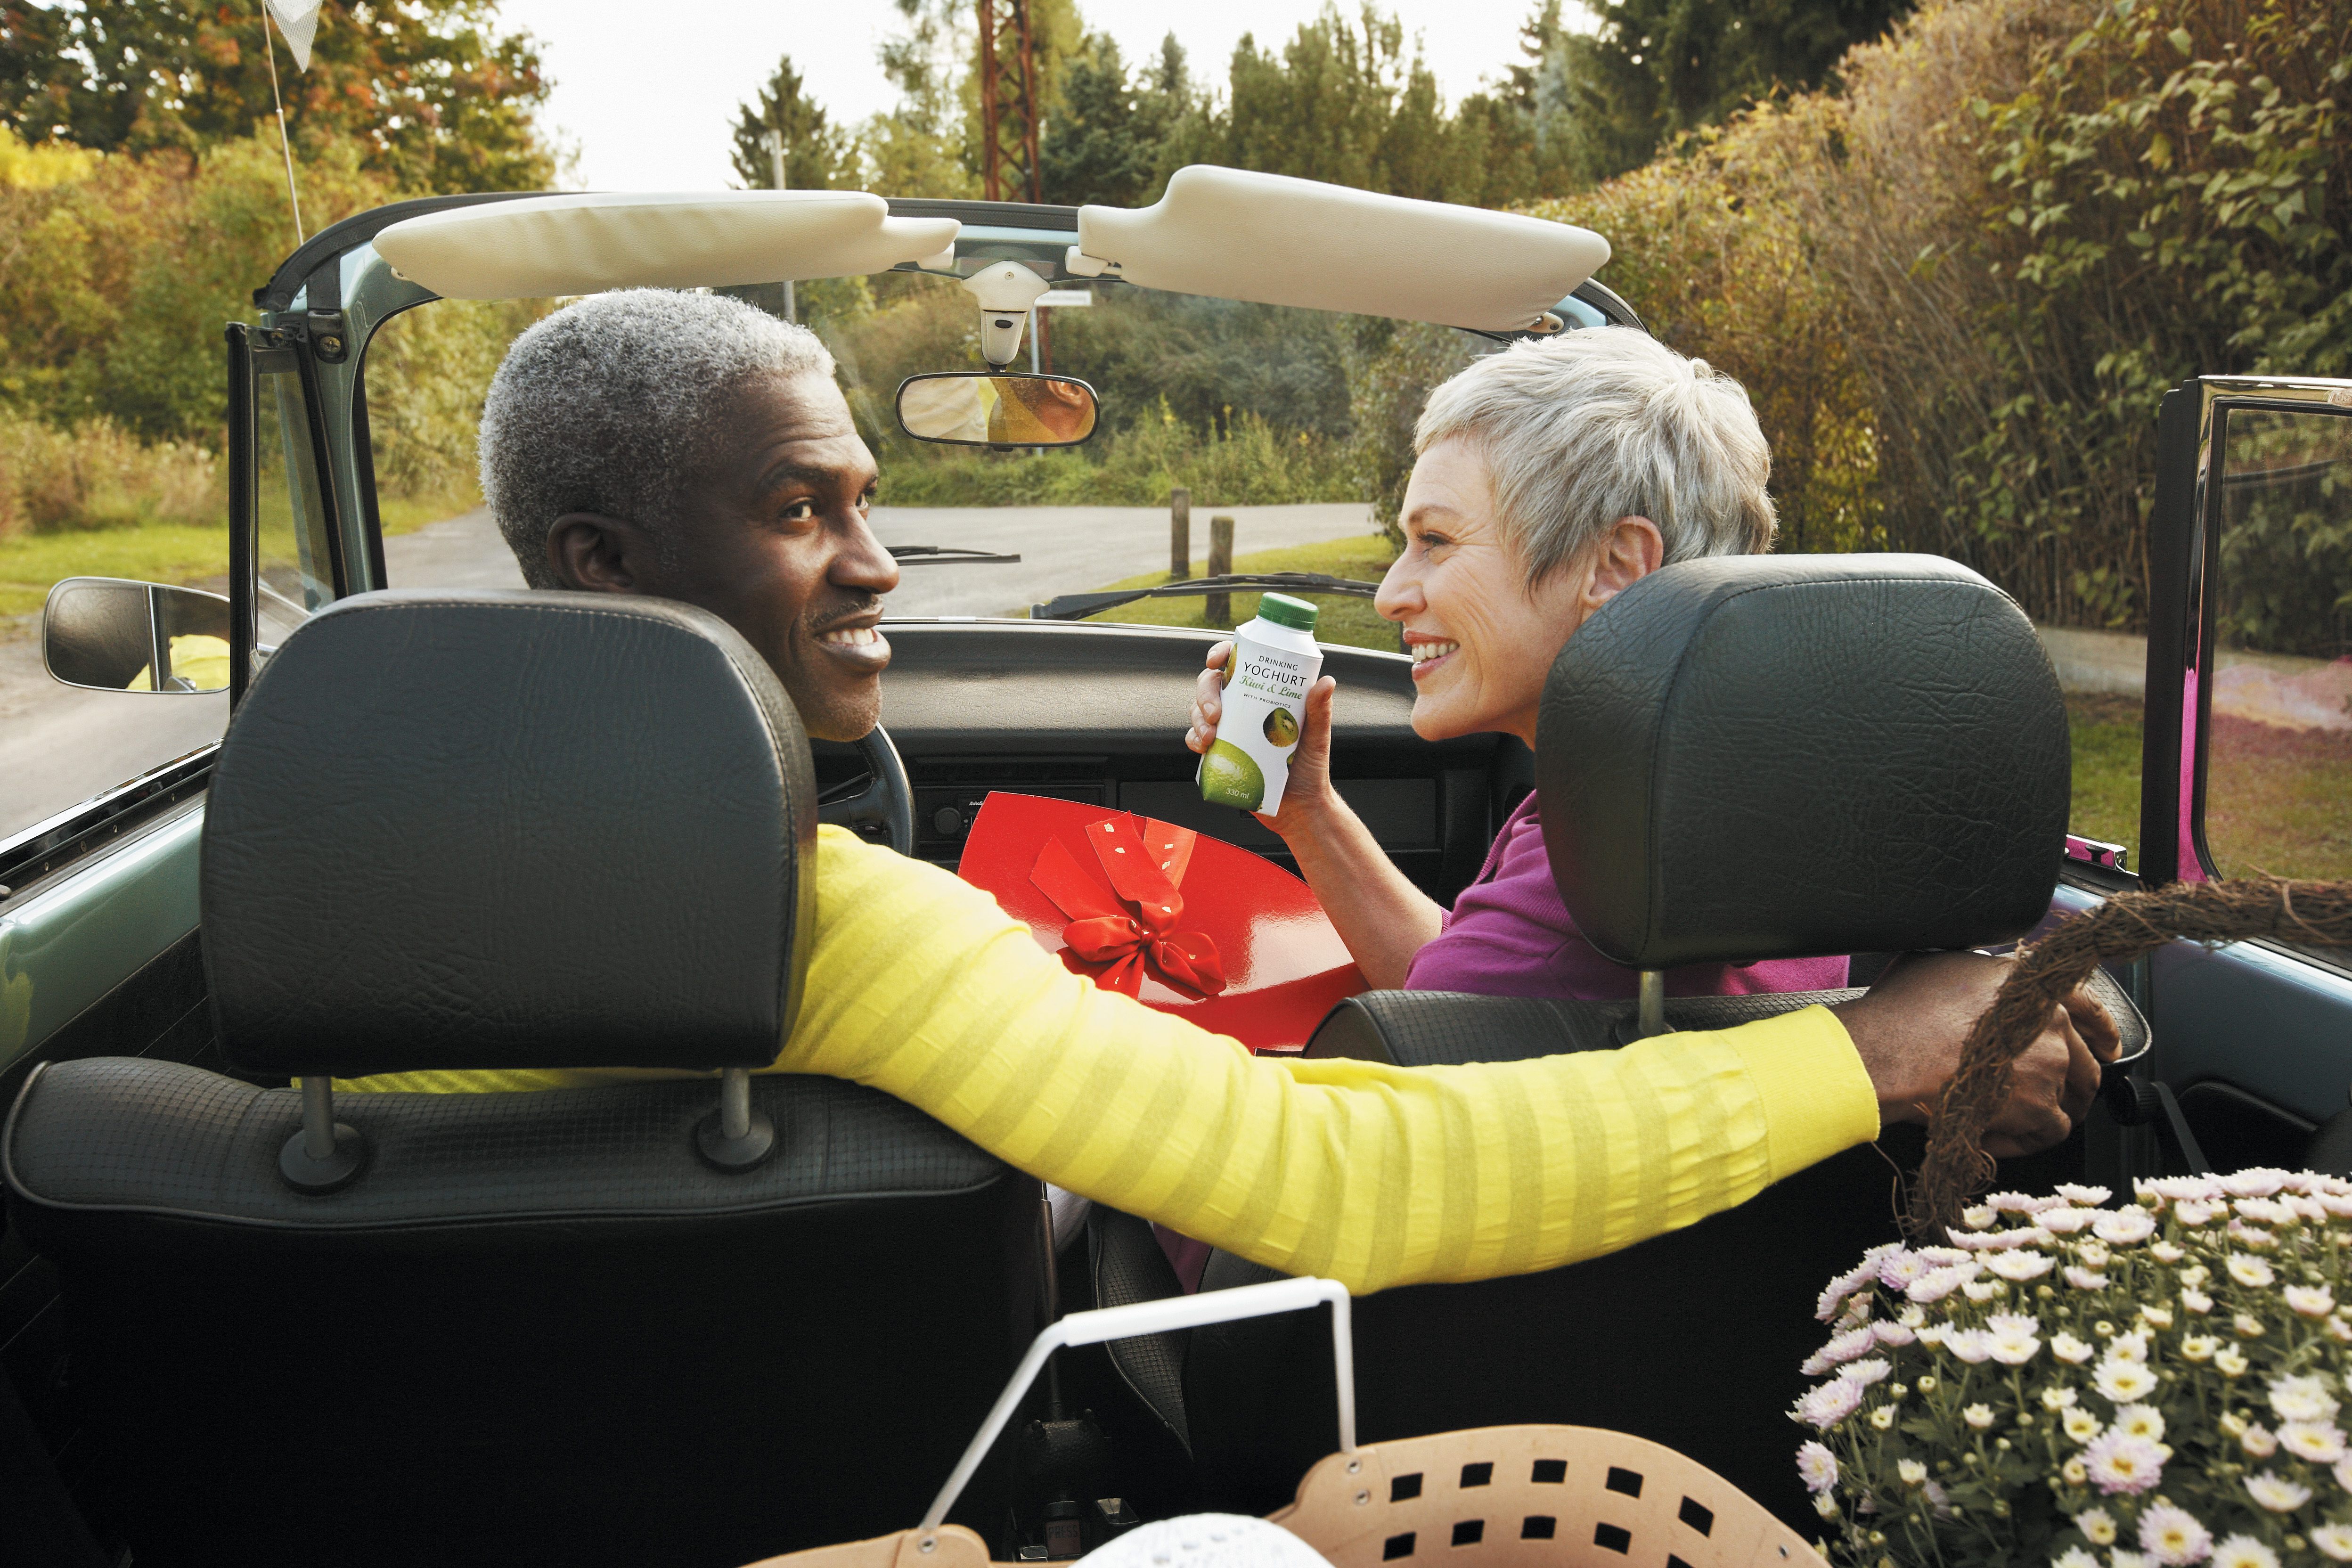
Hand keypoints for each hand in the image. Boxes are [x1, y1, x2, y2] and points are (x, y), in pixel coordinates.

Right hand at [1184, 640, 1339, 839]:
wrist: (1299, 809)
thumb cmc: (1311, 770)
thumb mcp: (1317, 737)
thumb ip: (1319, 710)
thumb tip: (1326, 682)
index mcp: (1266, 695)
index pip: (1239, 664)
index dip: (1222, 654)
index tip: (1217, 660)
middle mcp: (1245, 708)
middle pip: (1212, 685)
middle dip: (1205, 693)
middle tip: (1215, 712)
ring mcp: (1230, 729)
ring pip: (1199, 710)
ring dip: (1197, 718)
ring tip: (1210, 736)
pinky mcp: (1220, 752)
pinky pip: (1197, 738)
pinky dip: (1193, 739)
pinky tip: (1203, 747)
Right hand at [1829, 950, 2119, 1157]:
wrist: (1890, 1053)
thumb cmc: (1904, 1010)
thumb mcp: (1943, 964)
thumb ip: (1978, 971)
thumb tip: (1976, 974)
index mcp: (2033, 987)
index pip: (2089, 1006)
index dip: (2100, 1029)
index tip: (2106, 1046)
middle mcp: (2051, 1025)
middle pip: (2084, 1063)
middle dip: (2073, 1084)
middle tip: (2051, 1095)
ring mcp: (2050, 1068)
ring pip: (2070, 1101)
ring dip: (2047, 1113)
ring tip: (2019, 1121)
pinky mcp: (2038, 1109)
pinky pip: (2049, 1132)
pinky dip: (2027, 1138)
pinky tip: (1999, 1136)